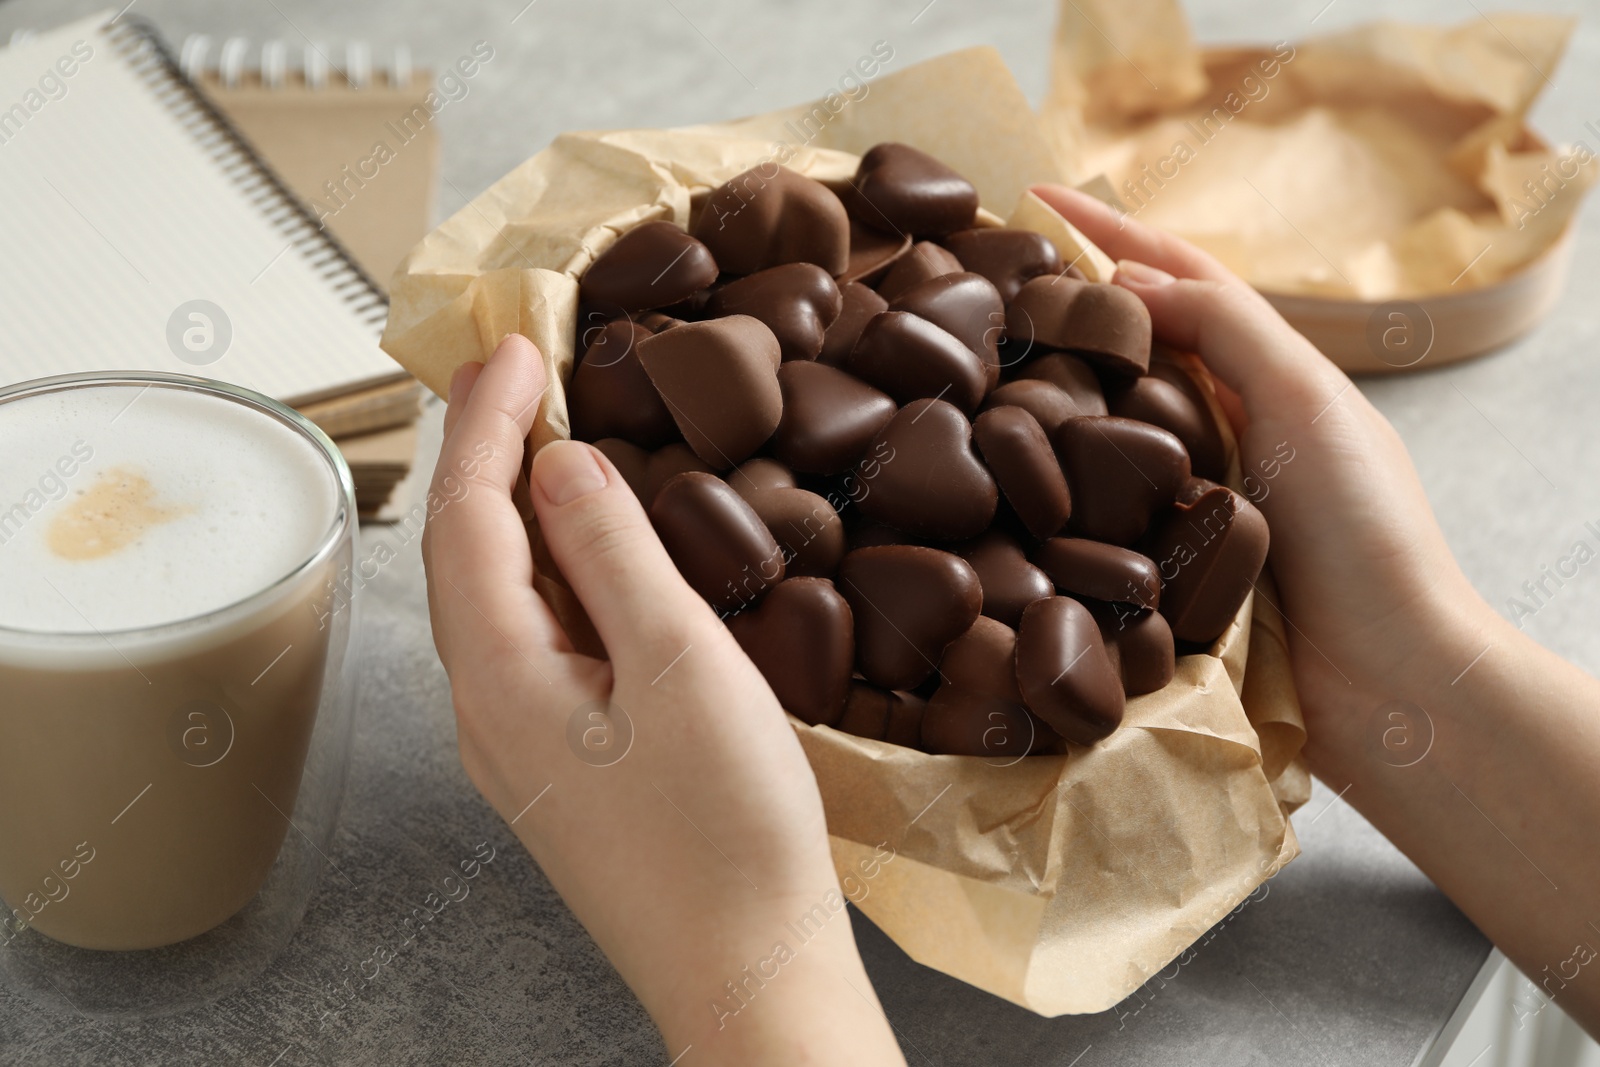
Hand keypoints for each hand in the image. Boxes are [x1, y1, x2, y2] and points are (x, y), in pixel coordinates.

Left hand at [421, 335, 904, 1064]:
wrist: (748, 970)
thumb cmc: (725, 832)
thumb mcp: (681, 665)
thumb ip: (614, 553)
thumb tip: (561, 464)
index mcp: (501, 679)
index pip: (466, 517)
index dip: (484, 422)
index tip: (513, 345)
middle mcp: (488, 710)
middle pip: (465, 552)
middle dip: (485, 452)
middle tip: (517, 369)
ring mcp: (521, 744)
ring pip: (499, 596)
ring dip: (518, 508)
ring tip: (548, 436)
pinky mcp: (563, 764)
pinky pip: (537, 639)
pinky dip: (553, 570)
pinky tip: (592, 552)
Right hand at [1031, 184, 1491, 753]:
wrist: (1386, 677)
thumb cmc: (1360, 531)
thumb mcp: (1305, 398)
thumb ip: (1223, 329)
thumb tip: (1126, 279)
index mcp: (1265, 376)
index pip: (1176, 280)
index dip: (1108, 234)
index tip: (1033, 197)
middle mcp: (1224, 430)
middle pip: (1131, 346)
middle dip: (1063, 306)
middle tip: (982, 283)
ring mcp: (1191, 498)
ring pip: (1104, 424)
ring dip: (1043, 389)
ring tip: (974, 365)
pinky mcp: (1162, 567)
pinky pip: (1093, 506)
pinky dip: (1051, 479)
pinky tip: (1002, 474)